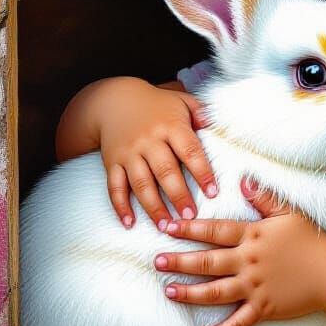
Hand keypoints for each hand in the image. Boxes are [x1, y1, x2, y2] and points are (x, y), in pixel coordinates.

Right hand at [99, 82, 216, 229]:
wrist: (113, 100)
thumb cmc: (157, 104)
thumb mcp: (181, 101)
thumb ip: (200, 111)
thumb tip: (213, 124)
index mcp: (170, 126)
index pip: (190, 151)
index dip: (202, 172)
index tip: (213, 192)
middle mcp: (149, 141)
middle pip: (165, 171)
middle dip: (178, 195)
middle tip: (190, 216)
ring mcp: (128, 153)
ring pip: (141, 183)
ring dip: (153, 207)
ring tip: (165, 226)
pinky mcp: (111, 163)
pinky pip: (114, 186)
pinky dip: (120, 206)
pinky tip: (129, 222)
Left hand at [154, 178, 325, 325]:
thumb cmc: (311, 240)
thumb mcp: (288, 212)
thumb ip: (263, 197)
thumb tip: (242, 179)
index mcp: (253, 236)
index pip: (214, 231)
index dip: (189, 229)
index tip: (167, 227)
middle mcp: (248, 262)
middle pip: (207, 262)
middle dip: (180, 262)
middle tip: (157, 261)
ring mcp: (255, 287)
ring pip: (215, 292)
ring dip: (189, 293)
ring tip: (169, 291)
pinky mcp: (263, 308)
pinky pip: (238, 322)